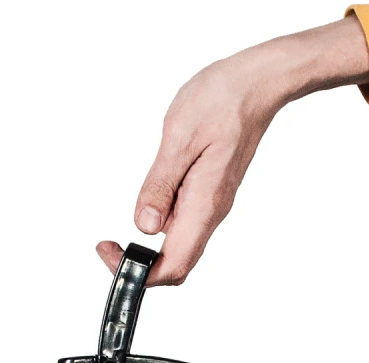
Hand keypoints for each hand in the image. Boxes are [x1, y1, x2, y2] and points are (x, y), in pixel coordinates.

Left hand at [97, 16, 368, 285]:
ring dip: (147, 250)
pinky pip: (182, 227)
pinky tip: (146, 208)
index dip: (140, 274)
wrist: (258, 82)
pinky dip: (158, 228)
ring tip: (119, 234)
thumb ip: (160, 187)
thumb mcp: (179, 138)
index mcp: (204, 206)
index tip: (112, 252)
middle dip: (140, 267)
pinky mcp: (208, 196)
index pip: (173, 266)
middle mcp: (210, 214)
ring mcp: (210, 207)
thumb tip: (144, 226)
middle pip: (176, 266)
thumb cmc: (223, 100)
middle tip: (110, 246)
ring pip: (178, 249)